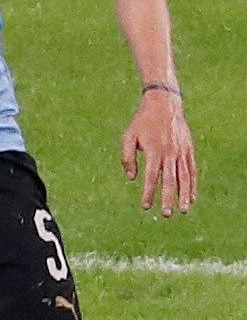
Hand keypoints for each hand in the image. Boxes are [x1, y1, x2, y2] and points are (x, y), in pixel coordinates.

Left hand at [122, 89, 197, 216]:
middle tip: (165, 215)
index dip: (148, 192)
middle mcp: (169, 152)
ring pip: (185, 177)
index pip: (150, 176)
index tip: (145, 206)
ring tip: (184, 211)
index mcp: (153, 150)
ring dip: (184, 195)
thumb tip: (131, 178)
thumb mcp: (128, 136)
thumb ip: (127, 157)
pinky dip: (193, 185)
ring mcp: (181, 152)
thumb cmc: (142, 122)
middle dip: (168, 198)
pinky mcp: (189, 150)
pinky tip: (192, 197)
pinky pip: (192, 170)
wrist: (164, 104)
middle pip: (170, 180)